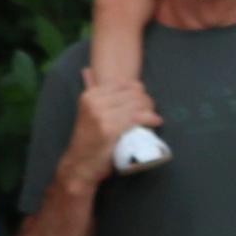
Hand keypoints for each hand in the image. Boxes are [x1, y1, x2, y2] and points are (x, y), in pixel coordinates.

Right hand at [69, 71, 161, 185]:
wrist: (80, 165)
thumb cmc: (88, 141)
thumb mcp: (86, 111)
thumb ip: (90, 91)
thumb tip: (87, 70)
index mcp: (90, 95)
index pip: (124, 84)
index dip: (139, 92)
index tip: (143, 103)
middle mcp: (94, 101)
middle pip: (133, 93)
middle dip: (147, 101)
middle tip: (151, 112)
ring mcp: (101, 114)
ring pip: (137, 104)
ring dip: (150, 110)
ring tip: (153, 118)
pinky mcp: (110, 128)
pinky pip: (137, 117)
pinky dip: (150, 119)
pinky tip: (155, 122)